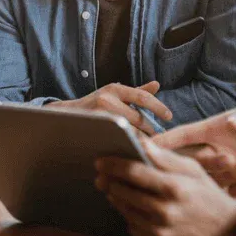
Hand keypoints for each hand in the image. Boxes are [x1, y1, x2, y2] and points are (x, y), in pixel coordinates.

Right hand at [47, 81, 171, 135]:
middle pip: (138, 118)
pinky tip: (134, 150)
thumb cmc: (95, 104)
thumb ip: (136, 92)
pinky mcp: (93, 130)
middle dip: (151, 130)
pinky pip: (117, 140)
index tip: (170, 116)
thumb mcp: (114, 94)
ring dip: (141, 140)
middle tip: (160, 138)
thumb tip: (157, 85)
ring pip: (129, 132)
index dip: (158, 107)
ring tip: (150, 146)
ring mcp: (99, 115)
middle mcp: (107, 99)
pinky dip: (128, 145)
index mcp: (115, 89)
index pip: (142, 97)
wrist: (65, 115)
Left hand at [95, 139, 235, 235]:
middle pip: (124, 193)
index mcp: (174, 188)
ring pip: (126, 212)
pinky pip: (134, 230)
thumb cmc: (209, 197)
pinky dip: (131, 218)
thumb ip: (165, 158)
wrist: (229, 234)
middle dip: (110, 182)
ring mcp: (160, 234)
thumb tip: (141, 143)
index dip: (113, 165)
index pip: (133, 172)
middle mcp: (165, 212)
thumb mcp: (193, 171)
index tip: (100, 161)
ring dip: (118, 199)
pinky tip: (134, 210)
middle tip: (102, 175)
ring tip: (115, 190)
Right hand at [154, 99, 235, 196]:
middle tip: (221, 159)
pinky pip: (235, 190)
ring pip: (213, 179)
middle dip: (197, 164)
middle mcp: (217, 149)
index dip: (162, 142)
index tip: (140, 148)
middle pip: (192, 162)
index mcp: (214, 128)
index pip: (182, 136)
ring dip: (226, 174)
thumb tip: (232, 122)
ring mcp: (229, 167)